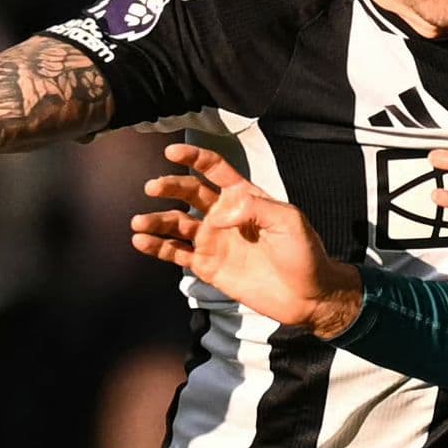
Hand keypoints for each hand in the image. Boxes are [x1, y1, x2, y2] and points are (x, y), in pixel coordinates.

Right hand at [130, 146, 363, 340]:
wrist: (307, 295)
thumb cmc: (304, 253)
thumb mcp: (288, 220)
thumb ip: (255, 207)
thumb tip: (219, 212)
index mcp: (243, 197)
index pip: (214, 169)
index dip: (193, 158)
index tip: (172, 153)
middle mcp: (223, 215)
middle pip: (189, 193)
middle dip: (169, 186)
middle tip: (153, 187)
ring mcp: (213, 241)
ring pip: (177, 224)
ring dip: (156, 220)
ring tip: (139, 222)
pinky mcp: (207, 267)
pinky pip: (176, 254)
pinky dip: (158, 248)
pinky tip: (141, 242)